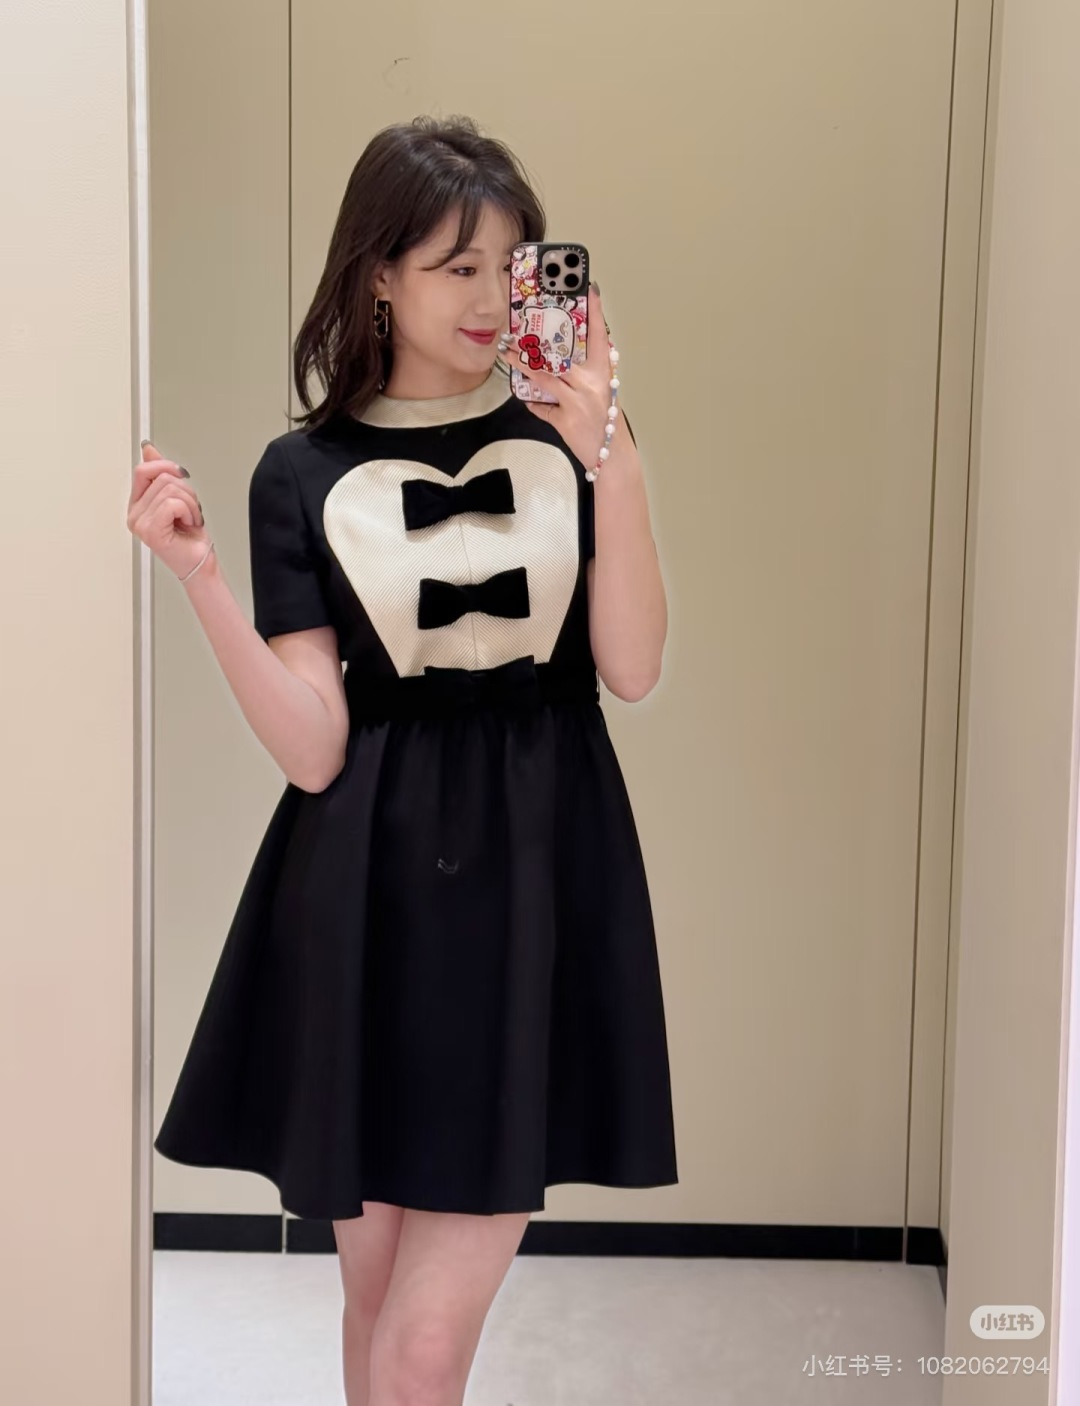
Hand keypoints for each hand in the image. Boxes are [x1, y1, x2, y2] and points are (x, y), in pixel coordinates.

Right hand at [126, 440, 209, 580]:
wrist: (199, 562)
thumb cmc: (190, 536)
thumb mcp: (178, 497)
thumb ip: (161, 473)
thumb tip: (148, 449)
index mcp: (137, 504)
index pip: (143, 470)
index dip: (165, 466)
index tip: (182, 475)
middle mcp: (134, 514)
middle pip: (160, 478)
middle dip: (186, 490)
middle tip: (190, 509)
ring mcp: (140, 523)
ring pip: (170, 489)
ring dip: (190, 503)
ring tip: (190, 518)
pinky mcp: (150, 531)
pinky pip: (172, 504)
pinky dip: (189, 511)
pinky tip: (188, 523)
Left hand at [506, 284, 617, 468]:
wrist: (611, 456)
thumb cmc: (604, 424)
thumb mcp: (600, 395)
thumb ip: (581, 378)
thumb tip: (558, 366)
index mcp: (603, 374)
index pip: (600, 338)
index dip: (596, 313)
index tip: (591, 290)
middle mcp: (592, 384)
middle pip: (559, 357)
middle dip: (534, 346)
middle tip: (515, 335)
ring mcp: (579, 402)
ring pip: (545, 377)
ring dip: (523, 366)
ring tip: (507, 355)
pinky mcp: (567, 419)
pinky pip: (543, 407)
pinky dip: (534, 404)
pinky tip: (526, 398)